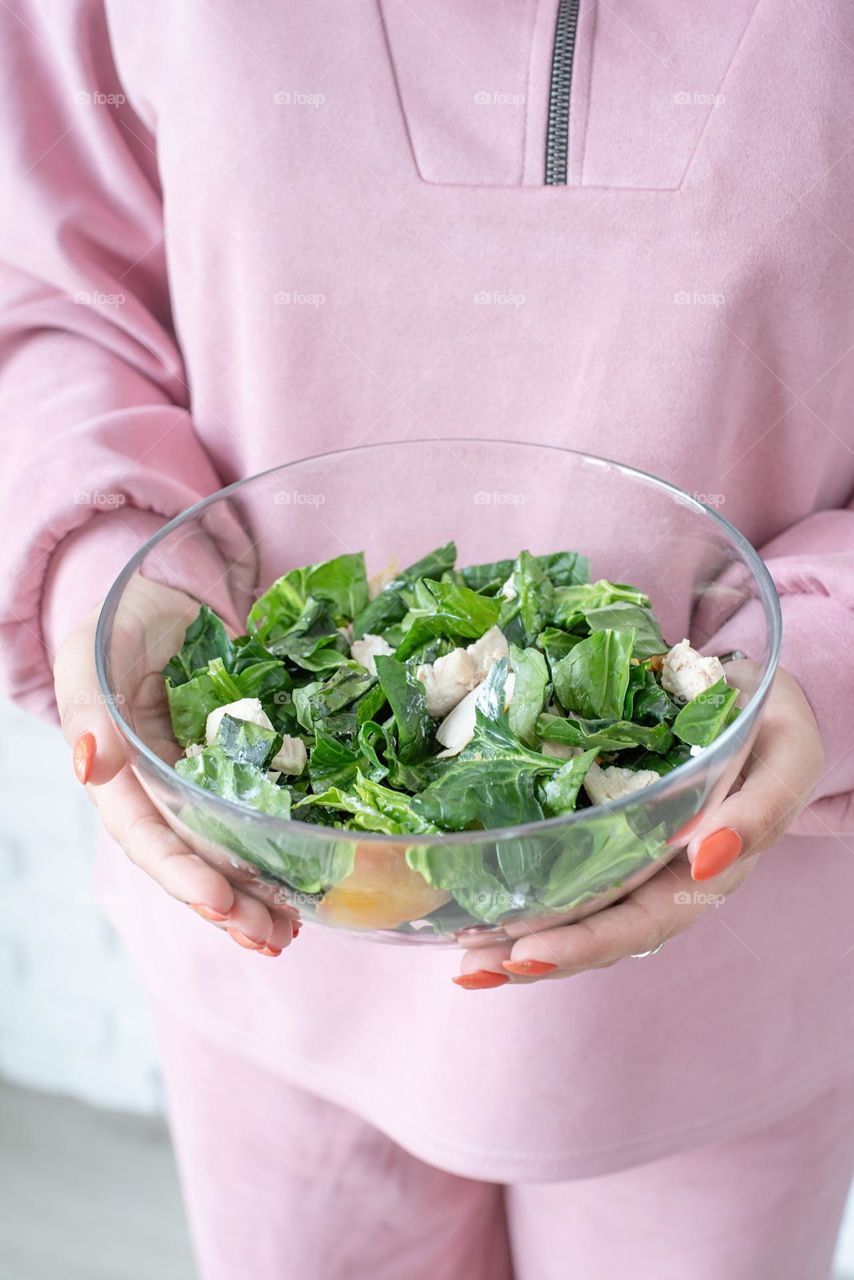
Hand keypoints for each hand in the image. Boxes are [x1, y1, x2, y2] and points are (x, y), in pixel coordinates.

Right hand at [54, 576, 297, 956]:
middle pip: (193, 858)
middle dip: (230, 904)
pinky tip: (307, 883)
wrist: (165, 592)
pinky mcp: (243, 762)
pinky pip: (262, 812)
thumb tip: (91, 764)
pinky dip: (282, 848)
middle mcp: (161, 786)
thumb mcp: (93, 652)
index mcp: (121, 771)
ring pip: (228, 849)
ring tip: (293, 931)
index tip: (222, 902)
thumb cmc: (120, 619)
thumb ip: (88, 705)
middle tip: (274, 938)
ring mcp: (203, 778)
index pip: (148, 835)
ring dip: (258, 895)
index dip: (182, 873)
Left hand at [455, 666, 824, 988]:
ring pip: (574, 914)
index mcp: (705, 873)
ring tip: (463, 959)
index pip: (640, 923)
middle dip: (533, 954)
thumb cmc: (775, 729)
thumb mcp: (786, 759)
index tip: (527, 953)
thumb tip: (710, 856)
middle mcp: (662, 878)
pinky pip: (564, 872)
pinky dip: (520, 892)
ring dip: (517, 940)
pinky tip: (474, 905)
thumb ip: (761, 809)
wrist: (762, 700)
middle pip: (595, 933)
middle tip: (471, 968)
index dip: (584, 942)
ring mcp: (632, 861)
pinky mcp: (606, 833)